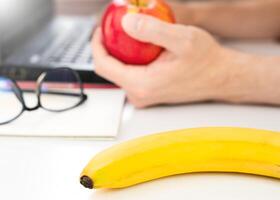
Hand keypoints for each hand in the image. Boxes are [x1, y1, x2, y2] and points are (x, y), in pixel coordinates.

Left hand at [92, 13, 227, 107]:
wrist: (221, 77)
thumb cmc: (206, 61)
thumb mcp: (182, 39)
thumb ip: (152, 30)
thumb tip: (126, 23)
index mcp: (141, 85)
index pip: (103, 65)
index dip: (97, 45)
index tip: (101, 29)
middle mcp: (139, 94)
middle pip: (109, 69)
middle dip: (108, 46)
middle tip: (115, 27)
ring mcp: (144, 95)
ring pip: (119, 71)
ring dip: (120, 51)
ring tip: (128, 34)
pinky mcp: (149, 92)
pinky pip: (130, 74)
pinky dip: (130, 58)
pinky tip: (140, 46)